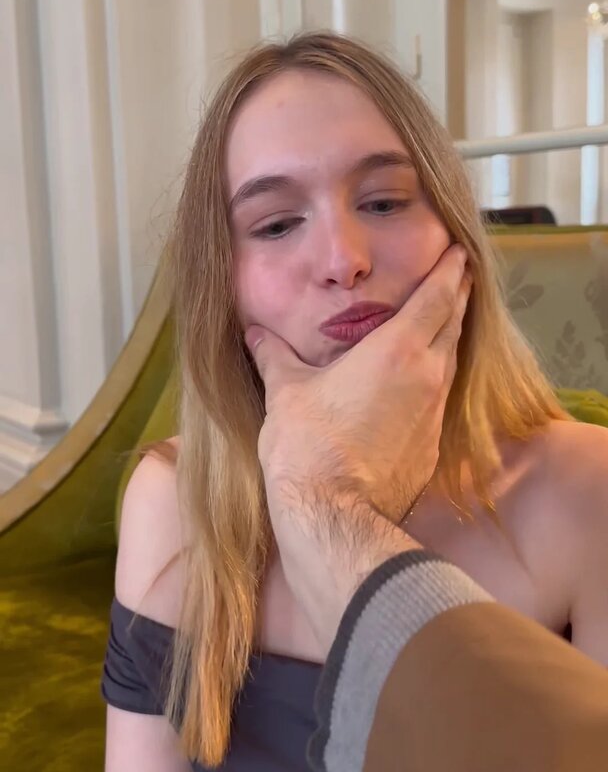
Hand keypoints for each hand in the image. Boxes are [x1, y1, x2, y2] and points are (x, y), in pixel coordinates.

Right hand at [245, 243, 471, 525]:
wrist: (336, 518)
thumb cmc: (309, 448)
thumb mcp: (286, 393)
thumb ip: (274, 357)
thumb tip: (254, 334)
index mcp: (396, 351)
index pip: (437, 298)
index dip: (450, 272)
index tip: (458, 253)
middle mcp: (426, 377)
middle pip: (453, 325)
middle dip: (458, 297)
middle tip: (460, 277)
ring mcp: (433, 415)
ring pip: (451, 363)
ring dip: (449, 338)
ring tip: (443, 323)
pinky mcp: (431, 447)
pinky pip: (440, 400)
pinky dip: (435, 381)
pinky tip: (418, 385)